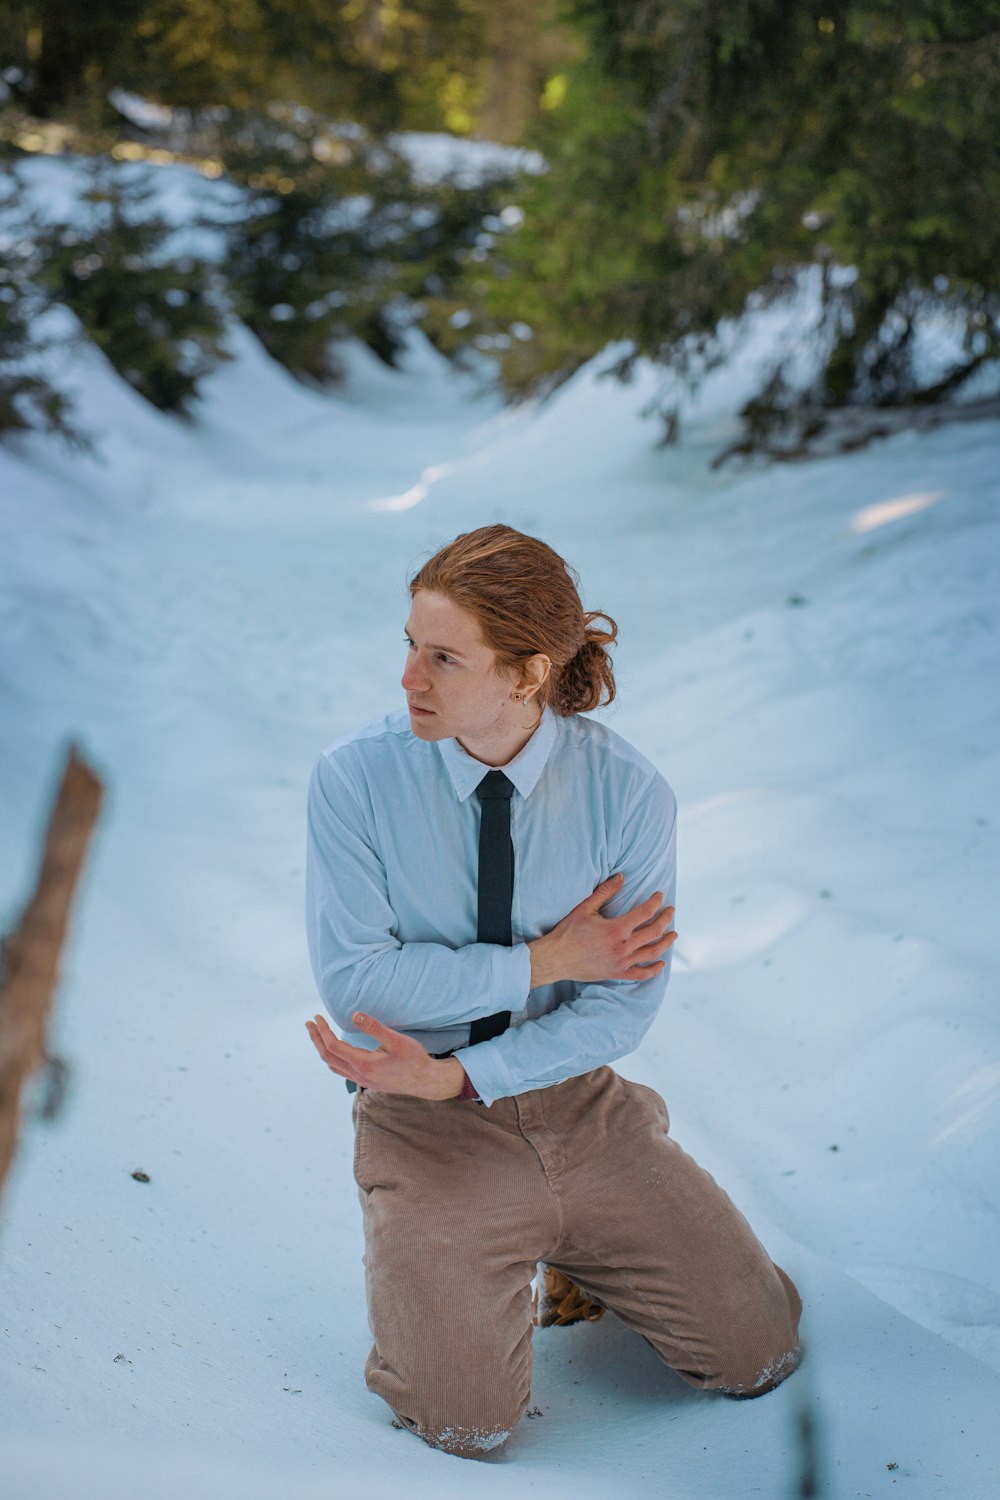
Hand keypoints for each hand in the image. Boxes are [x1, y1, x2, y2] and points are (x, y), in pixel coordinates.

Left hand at [304, 1011, 465, 1099]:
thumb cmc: (414, 1060)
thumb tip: (355, 1015)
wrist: (426, 1083)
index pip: (333, 1046)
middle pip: (328, 1057)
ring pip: (333, 1065)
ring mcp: (362, 1080)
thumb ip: (375, 1027)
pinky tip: (337, 1050)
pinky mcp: (367, 1081)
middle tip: (309, 1023)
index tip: (317, 1017)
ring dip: (322, 1049)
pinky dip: (333, 1058)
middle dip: (316, 1039)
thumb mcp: (397, 1041)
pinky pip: (342, 1070)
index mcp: (363, 1064)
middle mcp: (359, 1074)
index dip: (322, 1031)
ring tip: (318, 1035)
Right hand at [529, 873, 676, 985]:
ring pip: (652, 953)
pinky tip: (661, 963)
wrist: (557, 958)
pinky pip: (641, 974)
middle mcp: (623, 947)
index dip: (655, 902)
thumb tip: (621, 876)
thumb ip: (605, 891)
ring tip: (673, 934)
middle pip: (654, 932)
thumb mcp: (585, 908)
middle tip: (671, 911)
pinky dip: (654, 969)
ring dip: (666, 943)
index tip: (660, 896)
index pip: (644, 912)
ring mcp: (621, 962)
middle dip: (665, 919)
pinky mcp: (617, 973)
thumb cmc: (568, 932)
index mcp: (616, 929)